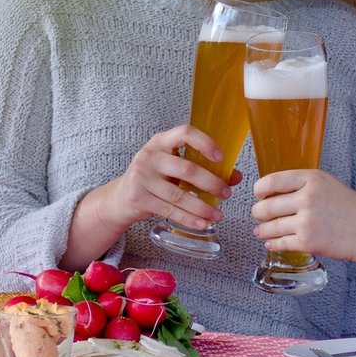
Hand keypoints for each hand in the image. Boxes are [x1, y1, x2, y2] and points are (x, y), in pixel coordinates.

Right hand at [88, 125, 240, 233]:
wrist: (120, 198)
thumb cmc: (154, 179)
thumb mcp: (174, 168)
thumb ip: (203, 168)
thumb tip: (235, 177)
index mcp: (161, 141)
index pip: (185, 133)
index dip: (205, 143)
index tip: (220, 157)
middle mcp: (149, 156)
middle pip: (187, 169)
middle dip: (211, 183)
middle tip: (226, 193)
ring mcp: (141, 177)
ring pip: (179, 194)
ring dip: (202, 206)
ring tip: (218, 214)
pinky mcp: (138, 198)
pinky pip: (169, 210)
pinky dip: (188, 218)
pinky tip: (202, 223)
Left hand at [250, 169, 355, 262]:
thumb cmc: (354, 208)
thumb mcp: (329, 184)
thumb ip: (305, 185)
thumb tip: (277, 193)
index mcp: (311, 179)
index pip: (272, 181)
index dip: (260, 189)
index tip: (259, 194)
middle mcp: (306, 198)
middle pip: (266, 206)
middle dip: (258, 212)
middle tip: (258, 214)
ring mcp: (306, 221)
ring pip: (270, 226)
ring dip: (262, 230)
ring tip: (260, 230)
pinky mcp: (307, 242)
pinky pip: (280, 243)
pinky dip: (272, 243)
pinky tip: (270, 242)